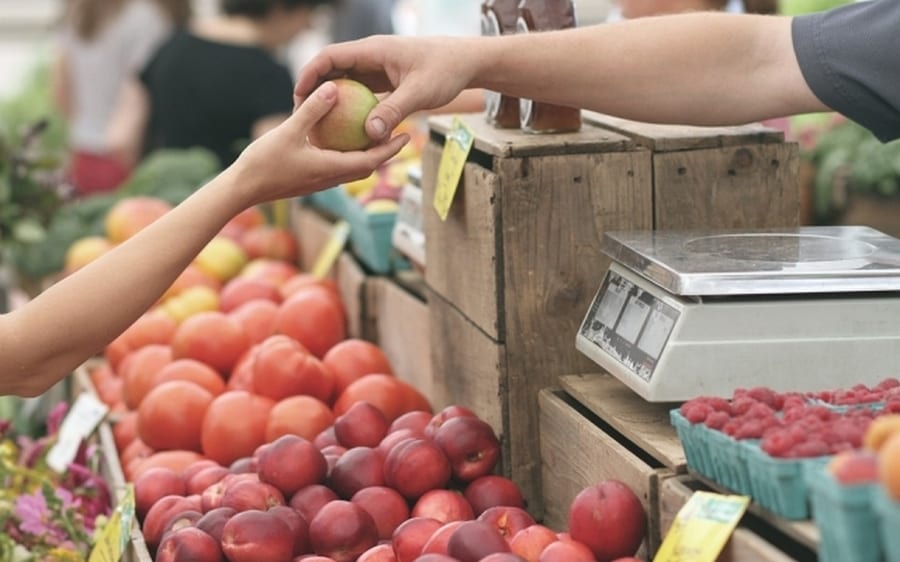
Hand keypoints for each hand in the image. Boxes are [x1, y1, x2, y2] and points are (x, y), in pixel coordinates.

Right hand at [233, 81, 409, 206]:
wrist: (242, 190)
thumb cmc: (263, 163)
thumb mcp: (289, 131)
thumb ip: (312, 110)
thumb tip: (333, 87)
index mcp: (331, 169)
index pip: (371, 161)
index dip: (391, 149)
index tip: (407, 135)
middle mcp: (330, 178)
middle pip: (367, 166)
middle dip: (385, 152)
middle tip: (399, 133)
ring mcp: (319, 181)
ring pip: (352, 168)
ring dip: (367, 155)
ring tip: (375, 134)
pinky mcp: (309, 180)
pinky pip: (336, 166)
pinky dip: (347, 155)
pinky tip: (340, 139)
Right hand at [293, 35, 478, 142]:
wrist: (466, 63)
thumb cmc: (445, 71)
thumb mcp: (419, 92)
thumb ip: (394, 111)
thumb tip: (369, 134)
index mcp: (373, 50)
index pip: (330, 56)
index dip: (310, 74)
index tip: (298, 96)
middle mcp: (371, 56)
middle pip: (332, 69)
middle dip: (314, 89)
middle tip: (301, 115)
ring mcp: (377, 68)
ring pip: (344, 81)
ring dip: (330, 100)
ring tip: (317, 124)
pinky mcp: (384, 80)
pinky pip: (360, 92)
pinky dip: (350, 107)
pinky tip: (344, 130)